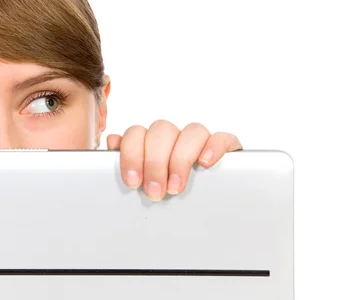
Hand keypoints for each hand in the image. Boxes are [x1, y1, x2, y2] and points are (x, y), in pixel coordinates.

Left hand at [107, 121, 241, 200]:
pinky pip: (221, 137)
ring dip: (180, 159)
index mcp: (150, 141)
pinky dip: (213, 147)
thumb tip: (113, 142)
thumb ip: (126, 161)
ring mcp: (199, 140)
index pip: (136, 132)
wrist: (203, 210)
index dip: (131, 155)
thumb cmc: (164, 192)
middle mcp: (174, 136)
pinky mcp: (225, 147)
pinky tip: (205, 164)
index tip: (133, 182)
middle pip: (162, 130)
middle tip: (155, 192)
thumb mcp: (143, 181)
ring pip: (191, 131)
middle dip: (155, 162)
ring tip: (176, 187)